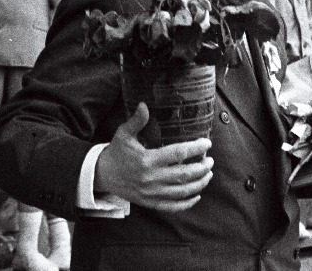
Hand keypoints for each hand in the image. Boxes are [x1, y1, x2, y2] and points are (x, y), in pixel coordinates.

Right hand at [94, 103, 213, 212]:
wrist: (100, 175)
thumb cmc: (116, 152)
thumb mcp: (124, 134)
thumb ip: (136, 121)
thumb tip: (144, 104)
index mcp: (147, 159)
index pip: (179, 153)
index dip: (196, 148)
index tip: (207, 143)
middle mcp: (151, 178)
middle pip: (184, 174)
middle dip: (202, 168)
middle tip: (211, 161)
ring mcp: (151, 192)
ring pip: (181, 191)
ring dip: (199, 183)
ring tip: (208, 174)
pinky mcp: (149, 202)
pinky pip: (171, 206)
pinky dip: (186, 203)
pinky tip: (197, 195)